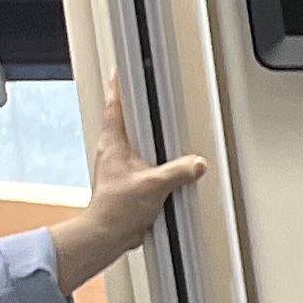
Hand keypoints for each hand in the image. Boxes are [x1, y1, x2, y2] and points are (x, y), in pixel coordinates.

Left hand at [50, 79, 209, 292]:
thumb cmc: (117, 208)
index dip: (118, 87)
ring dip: (144, 136)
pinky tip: (164, 167)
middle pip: (123, 120)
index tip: (121, 70)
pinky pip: (141, 163)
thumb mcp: (155, 186)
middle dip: (134, 108)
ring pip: (132, 142)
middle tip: (144, 93)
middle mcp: (112, 151)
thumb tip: (196, 163)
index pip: (115, 106)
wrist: (107, 233)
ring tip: (159, 130)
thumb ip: (179, 172)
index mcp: (113, 143)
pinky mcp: (126, 182)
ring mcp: (118, 166)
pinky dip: (152, 160)